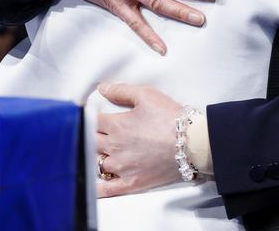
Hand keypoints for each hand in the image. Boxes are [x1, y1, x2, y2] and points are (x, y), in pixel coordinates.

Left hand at [95, 83, 182, 197]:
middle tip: (96, 132)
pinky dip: (97, 188)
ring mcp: (121, 167)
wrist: (191, 143)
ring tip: (103, 152)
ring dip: (98, 156)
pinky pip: (107, 189)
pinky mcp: (131, 182)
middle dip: (91, 135)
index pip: (91, 120)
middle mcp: (114, 146)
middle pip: (91, 141)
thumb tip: (102, 88)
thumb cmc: (170, 118)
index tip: (88, 116)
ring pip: (97, 162)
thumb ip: (121, 91)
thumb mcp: (146, 95)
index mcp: (116, 124)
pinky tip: (92, 185)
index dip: (88, 116)